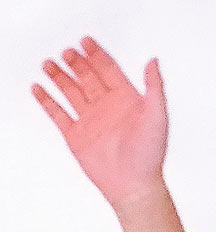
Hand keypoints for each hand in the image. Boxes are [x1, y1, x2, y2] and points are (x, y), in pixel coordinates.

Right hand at [32, 37, 166, 211]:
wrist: (134, 187)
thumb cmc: (150, 155)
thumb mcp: (158, 117)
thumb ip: (154, 88)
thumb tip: (153, 61)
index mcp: (125, 99)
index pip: (108, 69)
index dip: (96, 54)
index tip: (85, 42)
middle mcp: (106, 107)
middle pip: (87, 76)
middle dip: (76, 63)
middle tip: (67, 53)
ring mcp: (90, 121)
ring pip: (70, 91)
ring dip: (59, 77)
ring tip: (48, 64)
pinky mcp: (76, 137)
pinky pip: (58, 114)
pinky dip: (46, 101)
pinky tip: (38, 88)